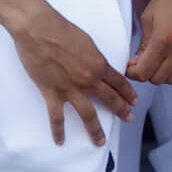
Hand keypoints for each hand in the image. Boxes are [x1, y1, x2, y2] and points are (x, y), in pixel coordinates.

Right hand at [8, 1, 136, 146]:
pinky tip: (61, 141)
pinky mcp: (52, 93)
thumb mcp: (87, 41)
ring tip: (100, 141)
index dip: (128, 93)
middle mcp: (88, 79)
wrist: (38, 29)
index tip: (133, 102)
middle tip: (128, 119)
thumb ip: (95, 58)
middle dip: (121, 111)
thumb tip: (99, 66)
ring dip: (95, 129)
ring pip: (87, 114)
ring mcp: (70, 88)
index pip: (118, 83)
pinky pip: (57, 117)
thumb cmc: (62, 30)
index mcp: (98, 64)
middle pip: (109, 99)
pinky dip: (58, 131)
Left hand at [130, 0, 171, 86]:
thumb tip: (139, 62)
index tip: (130, 66)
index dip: (133, 72)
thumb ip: (143, 43)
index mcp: (163, 41)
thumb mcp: (148, 17)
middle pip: (158, 79)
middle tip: (142, 61)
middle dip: (146, 73)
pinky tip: (171, 56)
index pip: (144, 73)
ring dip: (163, 73)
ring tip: (157, 60)